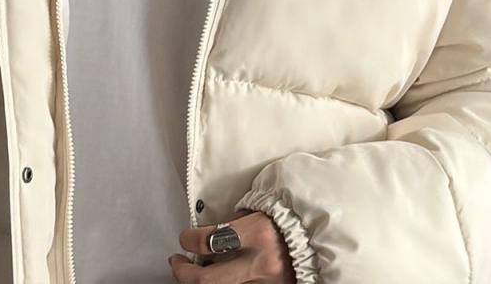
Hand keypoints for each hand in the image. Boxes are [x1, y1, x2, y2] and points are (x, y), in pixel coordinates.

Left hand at [169, 208, 295, 282]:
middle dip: (183, 273)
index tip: (184, 237)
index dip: (188, 240)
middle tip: (176, 262)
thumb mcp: (257, 213)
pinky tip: (214, 276)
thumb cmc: (285, 220)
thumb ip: (232, 224)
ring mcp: (264, 283)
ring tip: (192, 271)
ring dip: (200, 281)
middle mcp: (259, 263)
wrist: (314, 239)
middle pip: (207, 279)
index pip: (208, 241)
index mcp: (257, 233)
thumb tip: (204, 235)